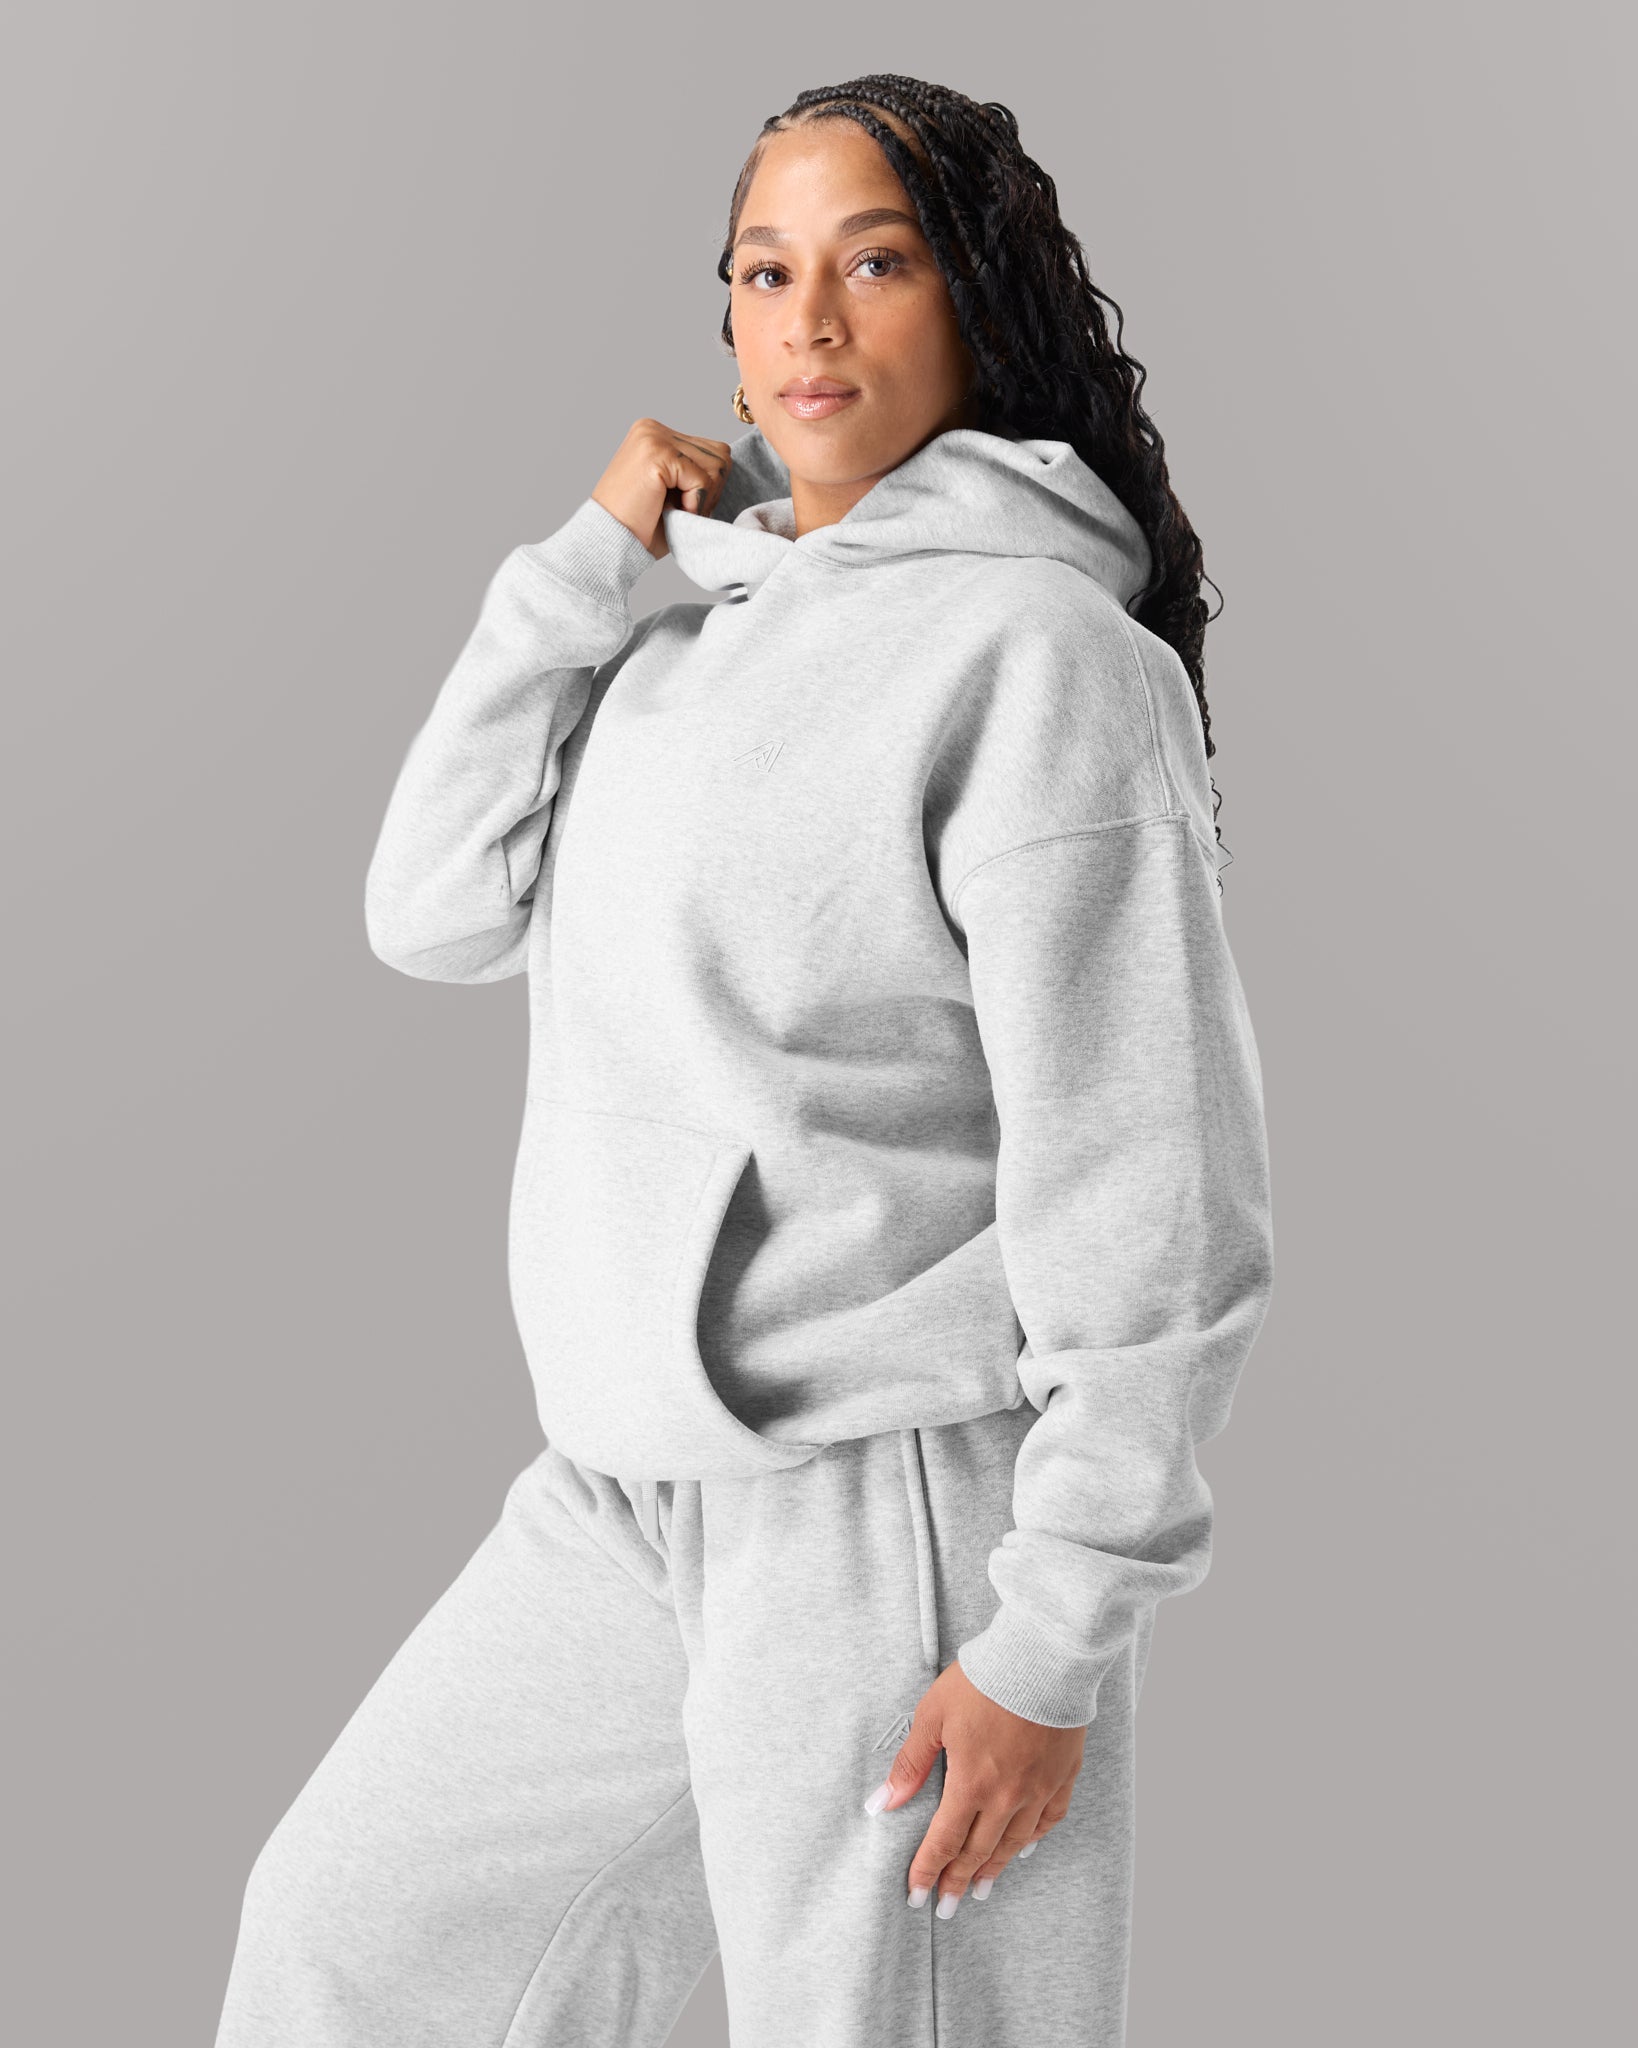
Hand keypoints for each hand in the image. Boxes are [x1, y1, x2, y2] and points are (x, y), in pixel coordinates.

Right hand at [592, 418, 732, 560]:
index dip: (708, 488)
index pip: (713, 451)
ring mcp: (654, 438)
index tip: (682, 505)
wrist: (608, 544)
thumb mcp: (673, 491)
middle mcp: (653, 429)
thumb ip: (696, 473)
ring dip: (702, 498)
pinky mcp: (657, 454)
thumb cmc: (639, 527)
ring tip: (673, 510)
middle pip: (720, 455)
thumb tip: (727, 466)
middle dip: (710, 491)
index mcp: (656, 434)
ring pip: (716, 466)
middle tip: (680, 510)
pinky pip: (703, 480)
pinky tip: (671, 511)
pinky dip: (694, 504)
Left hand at [863, 1658, 1085, 1915]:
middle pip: (978, 1851)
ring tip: (980, 1890)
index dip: (927, 1872)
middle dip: (958, 1882)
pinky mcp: (1062, 1775)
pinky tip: (1024, 1849)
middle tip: (947, 1908)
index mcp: (971, 1783)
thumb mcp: (933, 1716)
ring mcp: (1038, 1789)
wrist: (1042, 1658)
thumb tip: (881, 1803)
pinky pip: (1049, 1820)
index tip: (916, 1896)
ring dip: (994, 1869)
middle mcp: (1006, 1796)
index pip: (943, 1842)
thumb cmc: (983, 1681)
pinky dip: (1034, 1839)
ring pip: (1013, 1843)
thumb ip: (910, 1764)